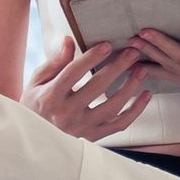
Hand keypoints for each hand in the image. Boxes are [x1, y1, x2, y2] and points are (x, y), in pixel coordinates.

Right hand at [24, 38, 148, 139]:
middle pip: (97, 87)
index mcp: (51, 97)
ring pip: (113, 107)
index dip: (91, 58)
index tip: (106, 45)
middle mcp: (67, 114)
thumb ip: (55, 62)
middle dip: (117, 67)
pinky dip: (136, 110)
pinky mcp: (94, 136)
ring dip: (130, 87)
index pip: (74, 73)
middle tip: (132, 53)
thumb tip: (69, 40)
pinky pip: (120, 124)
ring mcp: (82, 127)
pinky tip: (145, 95)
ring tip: (141, 70)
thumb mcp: (37, 81)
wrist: (33, 139)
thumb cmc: (35, 105)